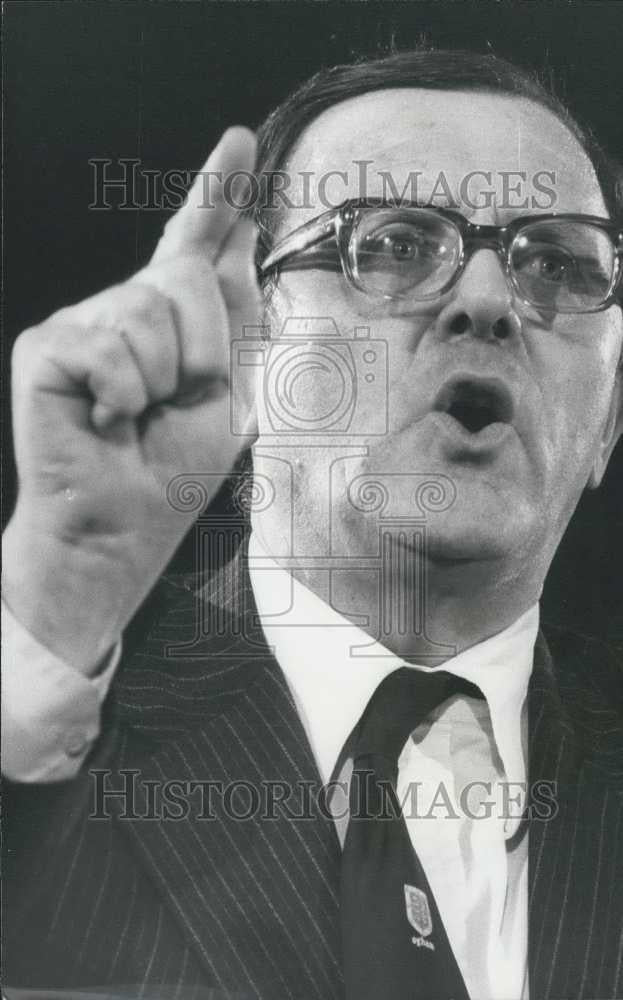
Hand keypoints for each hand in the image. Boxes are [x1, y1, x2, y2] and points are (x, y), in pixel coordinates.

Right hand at [3, 128, 260, 673]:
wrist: (122, 528)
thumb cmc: (170, 470)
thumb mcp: (226, 393)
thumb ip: (231, 317)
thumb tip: (242, 237)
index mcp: (172, 323)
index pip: (197, 243)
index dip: (219, 192)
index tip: (243, 143)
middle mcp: (125, 310)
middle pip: (190, 277)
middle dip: (204, 352)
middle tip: (176, 403)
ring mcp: (83, 323)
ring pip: (153, 309)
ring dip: (165, 381)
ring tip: (139, 414)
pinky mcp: (48, 345)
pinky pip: (114, 346)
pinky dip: (125, 396)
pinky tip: (106, 419)